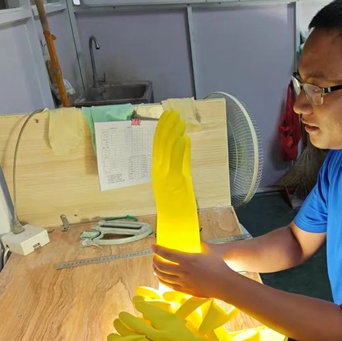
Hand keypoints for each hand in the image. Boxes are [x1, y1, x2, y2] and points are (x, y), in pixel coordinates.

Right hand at [152, 110, 200, 253]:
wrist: (176, 227)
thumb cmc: (178, 206)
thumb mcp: (180, 180)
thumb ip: (181, 162)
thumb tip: (184, 144)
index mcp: (159, 172)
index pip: (158, 146)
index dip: (162, 130)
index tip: (168, 116)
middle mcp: (160, 174)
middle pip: (161, 145)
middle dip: (167, 127)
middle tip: (173, 113)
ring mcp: (168, 179)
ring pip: (168, 152)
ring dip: (173, 134)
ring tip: (179, 121)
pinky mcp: (178, 185)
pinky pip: (178, 165)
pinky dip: (180, 151)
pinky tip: (184, 139)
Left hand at [153, 244, 236, 298]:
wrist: (224, 284)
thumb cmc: (218, 266)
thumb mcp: (208, 251)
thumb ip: (200, 244)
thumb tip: (195, 237)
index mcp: (187, 260)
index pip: (167, 254)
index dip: (158, 249)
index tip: (153, 246)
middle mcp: (183, 271)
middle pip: (162, 266)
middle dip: (155, 261)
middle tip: (154, 257)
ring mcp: (183, 282)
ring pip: (164, 277)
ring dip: (157, 271)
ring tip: (155, 267)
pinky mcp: (186, 290)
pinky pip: (169, 285)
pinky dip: (162, 281)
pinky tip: (161, 278)